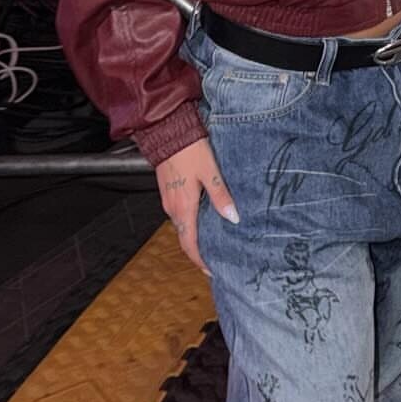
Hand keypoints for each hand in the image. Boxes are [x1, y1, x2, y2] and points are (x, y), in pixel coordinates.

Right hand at [156, 138, 238, 274]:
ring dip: (195, 236)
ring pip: (182, 225)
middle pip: (185, 238)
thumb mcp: (211, 171)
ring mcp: (169, 199)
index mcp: (183, 207)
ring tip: (214, 240)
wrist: (167, 130)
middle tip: (217, 258)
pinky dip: (191, 222)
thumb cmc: (189, 149)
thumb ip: (221, 195)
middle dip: (199, 251)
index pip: (189, 244)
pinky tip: (204, 218)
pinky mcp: (169, 190)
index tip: (213, 271)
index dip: (200, 260)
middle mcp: (173, 208)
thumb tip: (233, 218)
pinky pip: (180, 214)